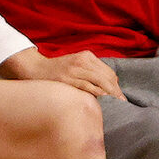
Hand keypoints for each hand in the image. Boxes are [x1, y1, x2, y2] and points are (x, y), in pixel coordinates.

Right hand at [0, 47, 123, 99]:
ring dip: (111, 93)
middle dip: (116, 90)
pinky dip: (98, 92)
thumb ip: (91, 71)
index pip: (108, 71)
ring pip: (101, 81)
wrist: (35, 68)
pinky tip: (103, 98)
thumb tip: (109, 85)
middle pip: (107, 76)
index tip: (120, 94)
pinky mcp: (69, 78)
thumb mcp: (76, 64)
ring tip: (117, 102)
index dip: (116, 84)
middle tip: (122, 101)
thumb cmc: (57, 69)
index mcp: (86, 56)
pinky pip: (88, 86)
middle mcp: (82, 60)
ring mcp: (75, 69)